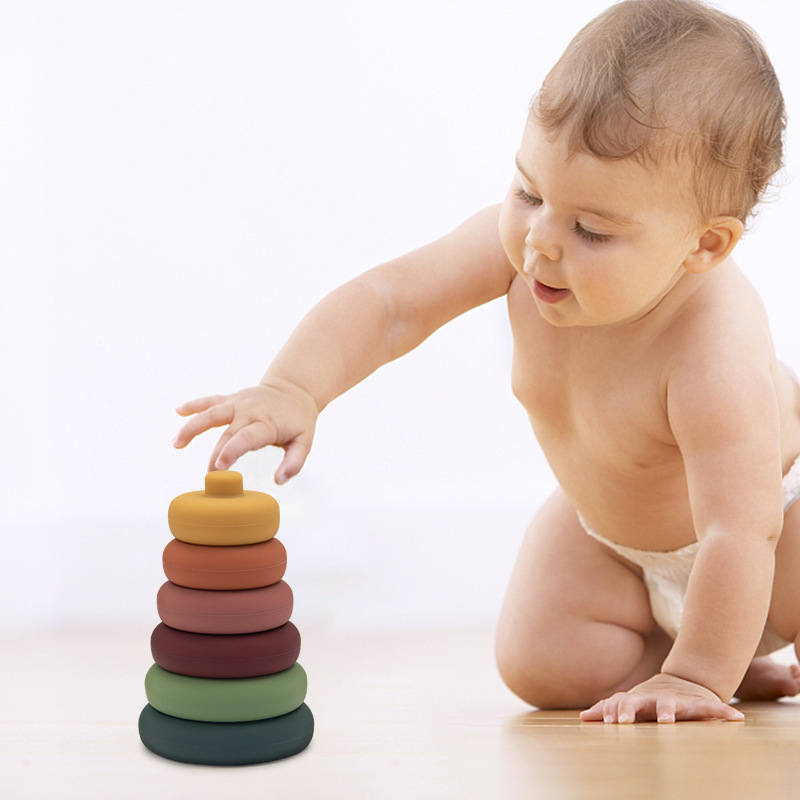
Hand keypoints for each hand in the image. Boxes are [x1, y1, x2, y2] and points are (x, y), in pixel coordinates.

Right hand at [173, 377, 318, 482]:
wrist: (295, 390)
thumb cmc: (299, 420)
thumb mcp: (304, 442)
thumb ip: (294, 462)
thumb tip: (279, 480)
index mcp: (266, 423)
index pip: (245, 438)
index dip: (231, 451)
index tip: (220, 467)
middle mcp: (249, 411)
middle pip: (227, 433)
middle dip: (215, 454)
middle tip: (208, 475)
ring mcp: (238, 403)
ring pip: (211, 413)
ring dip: (192, 427)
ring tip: (177, 443)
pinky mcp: (232, 399)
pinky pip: (210, 401)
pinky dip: (194, 404)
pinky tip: (179, 411)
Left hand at [579, 673, 745, 723]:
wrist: (685, 682)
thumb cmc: (652, 699)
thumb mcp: (632, 703)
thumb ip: (608, 709)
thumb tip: (583, 717)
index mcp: (638, 700)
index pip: (621, 704)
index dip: (614, 711)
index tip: (608, 722)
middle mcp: (655, 699)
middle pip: (639, 702)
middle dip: (629, 709)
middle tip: (622, 720)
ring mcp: (677, 701)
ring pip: (672, 706)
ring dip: (668, 712)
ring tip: (667, 720)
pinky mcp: (699, 704)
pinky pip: (713, 708)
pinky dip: (723, 712)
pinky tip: (735, 718)